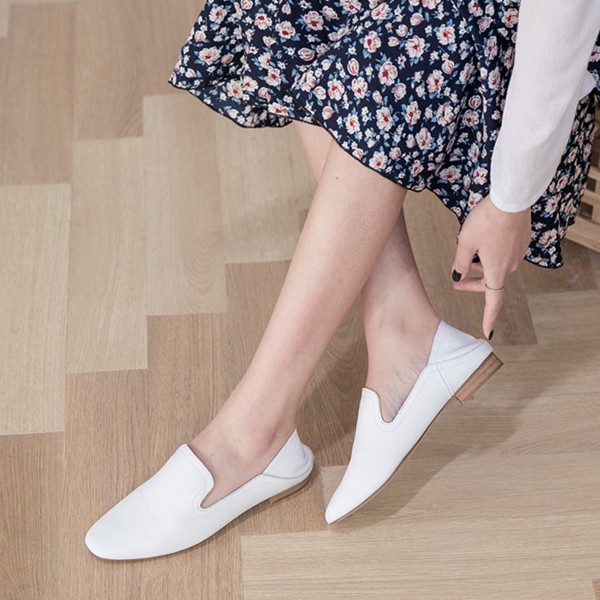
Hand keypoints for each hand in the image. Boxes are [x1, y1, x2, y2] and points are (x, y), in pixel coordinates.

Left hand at [451, 194, 531, 338]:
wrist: (512, 198)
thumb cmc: (487, 221)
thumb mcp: (464, 243)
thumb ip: (460, 263)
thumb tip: (458, 275)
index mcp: (497, 271)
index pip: (493, 301)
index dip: (488, 317)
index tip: (487, 331)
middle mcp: (510, 265)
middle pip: (490, 282)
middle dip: (473, 284)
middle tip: (455, 282)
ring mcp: (518, 253)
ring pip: (496, 266)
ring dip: (481, 265)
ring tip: (468, 251)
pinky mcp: (522, 241)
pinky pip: (504, 253)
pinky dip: (491, 252)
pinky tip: (483, 237)